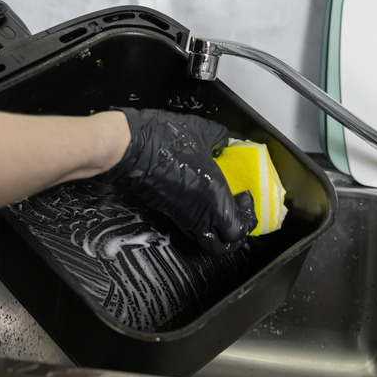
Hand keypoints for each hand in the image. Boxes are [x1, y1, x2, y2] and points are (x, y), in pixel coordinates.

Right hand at [101, 108, 256, 254]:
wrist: (128, 147)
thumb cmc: (162, 139)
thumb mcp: (202, 130)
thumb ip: (220, 138)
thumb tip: (224, 142)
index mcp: (213, 197)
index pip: (238, 229)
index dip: (248, 218)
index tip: (246, 197)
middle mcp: (198, 213)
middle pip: (222, 246)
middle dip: (235, 236)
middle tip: (239, 214)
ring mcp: (181, 215)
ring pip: (204, 239)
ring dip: (218, 230)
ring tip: (223, 209)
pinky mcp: (168, 211)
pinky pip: (191, 226)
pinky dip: (202, 220)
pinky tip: (203, 199)